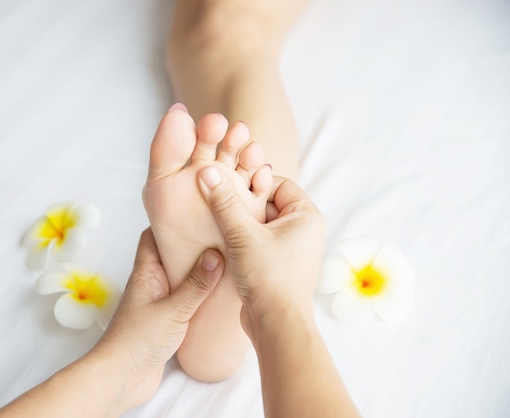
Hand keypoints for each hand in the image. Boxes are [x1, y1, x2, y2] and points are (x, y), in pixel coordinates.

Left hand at [92, 228, 223, 410]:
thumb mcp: (173, 310)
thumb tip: (215, 256)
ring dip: (197, 271)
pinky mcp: (164, 321)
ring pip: (178, 278)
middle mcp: (150, 283)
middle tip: (216, 235)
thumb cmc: (136, 342)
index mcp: (146, 273)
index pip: (153, 236)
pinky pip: (183, 299)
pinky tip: (215, 297)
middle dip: (191, 244)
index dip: (170, 220)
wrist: (120, 379)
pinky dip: (198, 295)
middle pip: (170, 254)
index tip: (192, 209)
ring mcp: (156, 302)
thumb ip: (195, 285)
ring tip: (224, 262)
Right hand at [197, 166, 324, 336]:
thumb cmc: (268, 279)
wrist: (277, 326)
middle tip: (220, 210)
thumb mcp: (242, 234)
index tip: (227, 191)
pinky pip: (260, 242)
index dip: (251, 184)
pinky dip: (244, 242)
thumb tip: (208, 171)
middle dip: (243, 206)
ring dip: (241, 225)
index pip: (276, 183)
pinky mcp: (281, 265)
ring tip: (222, 230)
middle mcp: (305, 230)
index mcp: (306, 215)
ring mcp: (293, 249)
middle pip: (268, 202)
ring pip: (261, 223)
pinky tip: (226, 247)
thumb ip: (224, 202)